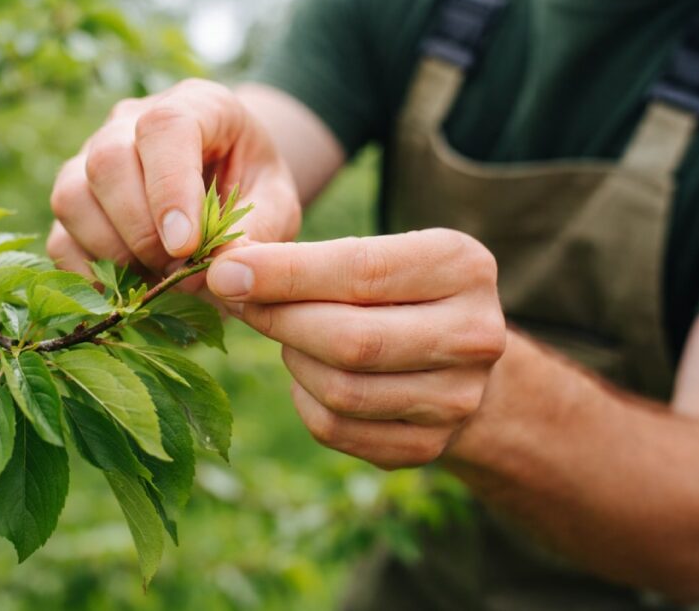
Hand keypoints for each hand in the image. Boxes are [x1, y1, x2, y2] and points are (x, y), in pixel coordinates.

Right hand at [47, 79, 301, 277]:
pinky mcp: (76, 200)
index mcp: (195, 105)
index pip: (164, 127)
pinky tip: (129, 289)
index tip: (186, 244)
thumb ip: (259, 231)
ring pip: (72, 196)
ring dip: (112, 251)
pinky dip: (88, 273)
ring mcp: (93, 157)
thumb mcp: (276, 202)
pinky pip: (59, 237)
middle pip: (107, 161)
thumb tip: (219, 272)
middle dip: (140, 229)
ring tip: (158, 276)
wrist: (232, 183)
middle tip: (179, 267)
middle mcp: (131, 122)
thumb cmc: (255, 186)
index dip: (169, 188)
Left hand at [206, 229, 505, 469]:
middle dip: (281, 321)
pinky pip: (337, 430)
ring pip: (341, 391)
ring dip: (294, 360)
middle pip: (352, 340)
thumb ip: (305, 259)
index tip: (224, 271)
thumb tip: (227, 272)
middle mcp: (474, 334)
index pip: (360, 270)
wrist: (452, 354)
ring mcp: (457, 398)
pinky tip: (308, 375)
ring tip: (290, 336)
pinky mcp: (428, 445)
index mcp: (463, 266)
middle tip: (240, 303)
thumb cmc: (391, 289)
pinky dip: (304, 400)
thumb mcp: (369, 252)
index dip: (284, 273)